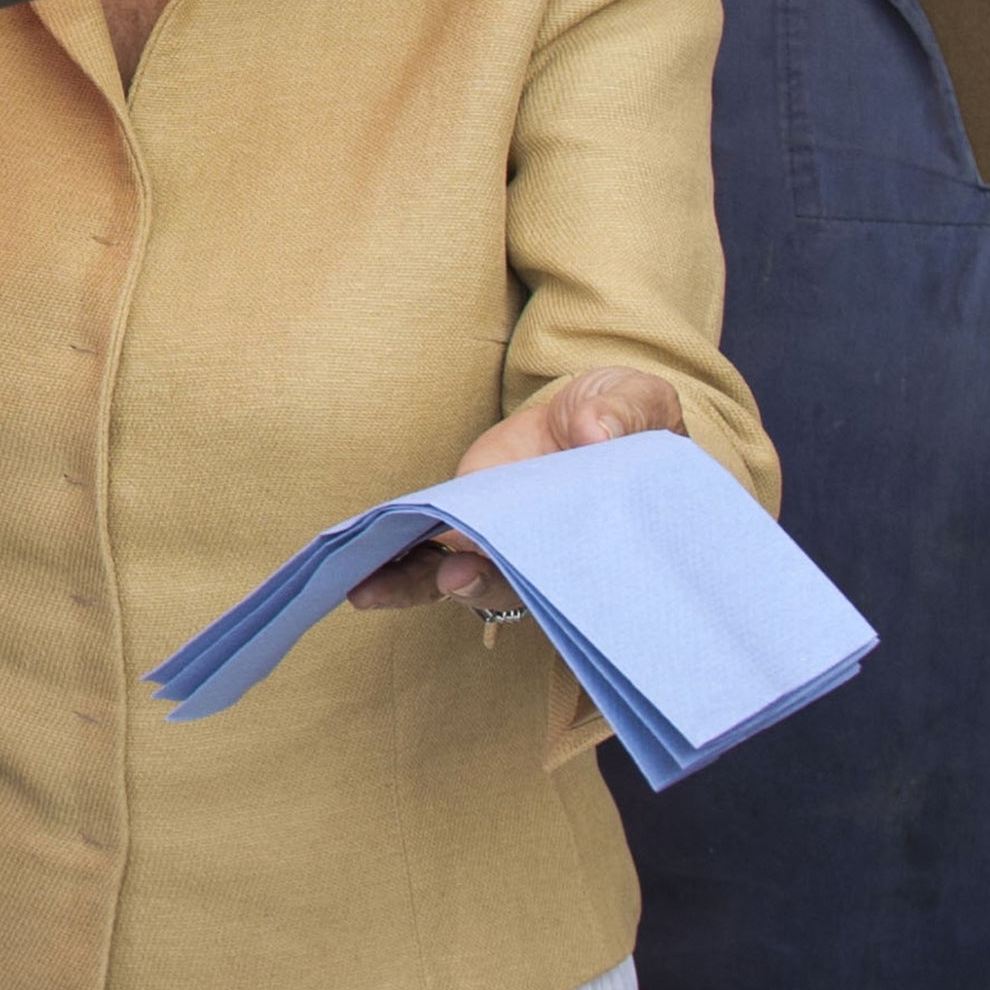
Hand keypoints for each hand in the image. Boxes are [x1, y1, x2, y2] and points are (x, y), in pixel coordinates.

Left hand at [346, 365, 688, 611]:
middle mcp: (537, 551)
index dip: (517, 576)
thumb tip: (597, 433)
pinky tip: (353, 560)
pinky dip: (394, 556)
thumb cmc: (628, 418)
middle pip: (501, 584)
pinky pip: (427, 547)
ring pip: (452, 575)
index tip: (480, 570)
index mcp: (586, 537)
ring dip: (410, 584)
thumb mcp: (636, 402)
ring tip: (365, 587)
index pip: (553, 574)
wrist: (597, 415)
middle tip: (447, 579)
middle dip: (470, 586)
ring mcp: (496, 539)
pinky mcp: (464, 517)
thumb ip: (621, 415)